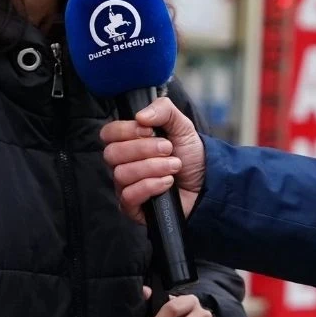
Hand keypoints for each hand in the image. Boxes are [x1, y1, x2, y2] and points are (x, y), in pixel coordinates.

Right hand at [101, 97, 205, 223]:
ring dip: (153, 167)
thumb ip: (163, 110)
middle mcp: (123, 163)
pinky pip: (128, 196)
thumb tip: (140, 116)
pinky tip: (167, 183)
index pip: (108, 133)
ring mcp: (125, 185)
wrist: (207, 182)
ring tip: (174, 166)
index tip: (149, 130)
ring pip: (121, 174)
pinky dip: (151, 186)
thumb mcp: (182, 125)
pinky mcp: (132, 207)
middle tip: (168, 149)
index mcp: (129, 141)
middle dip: (144, 149)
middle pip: (112, 153)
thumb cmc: (190, 154)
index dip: (126, 130)